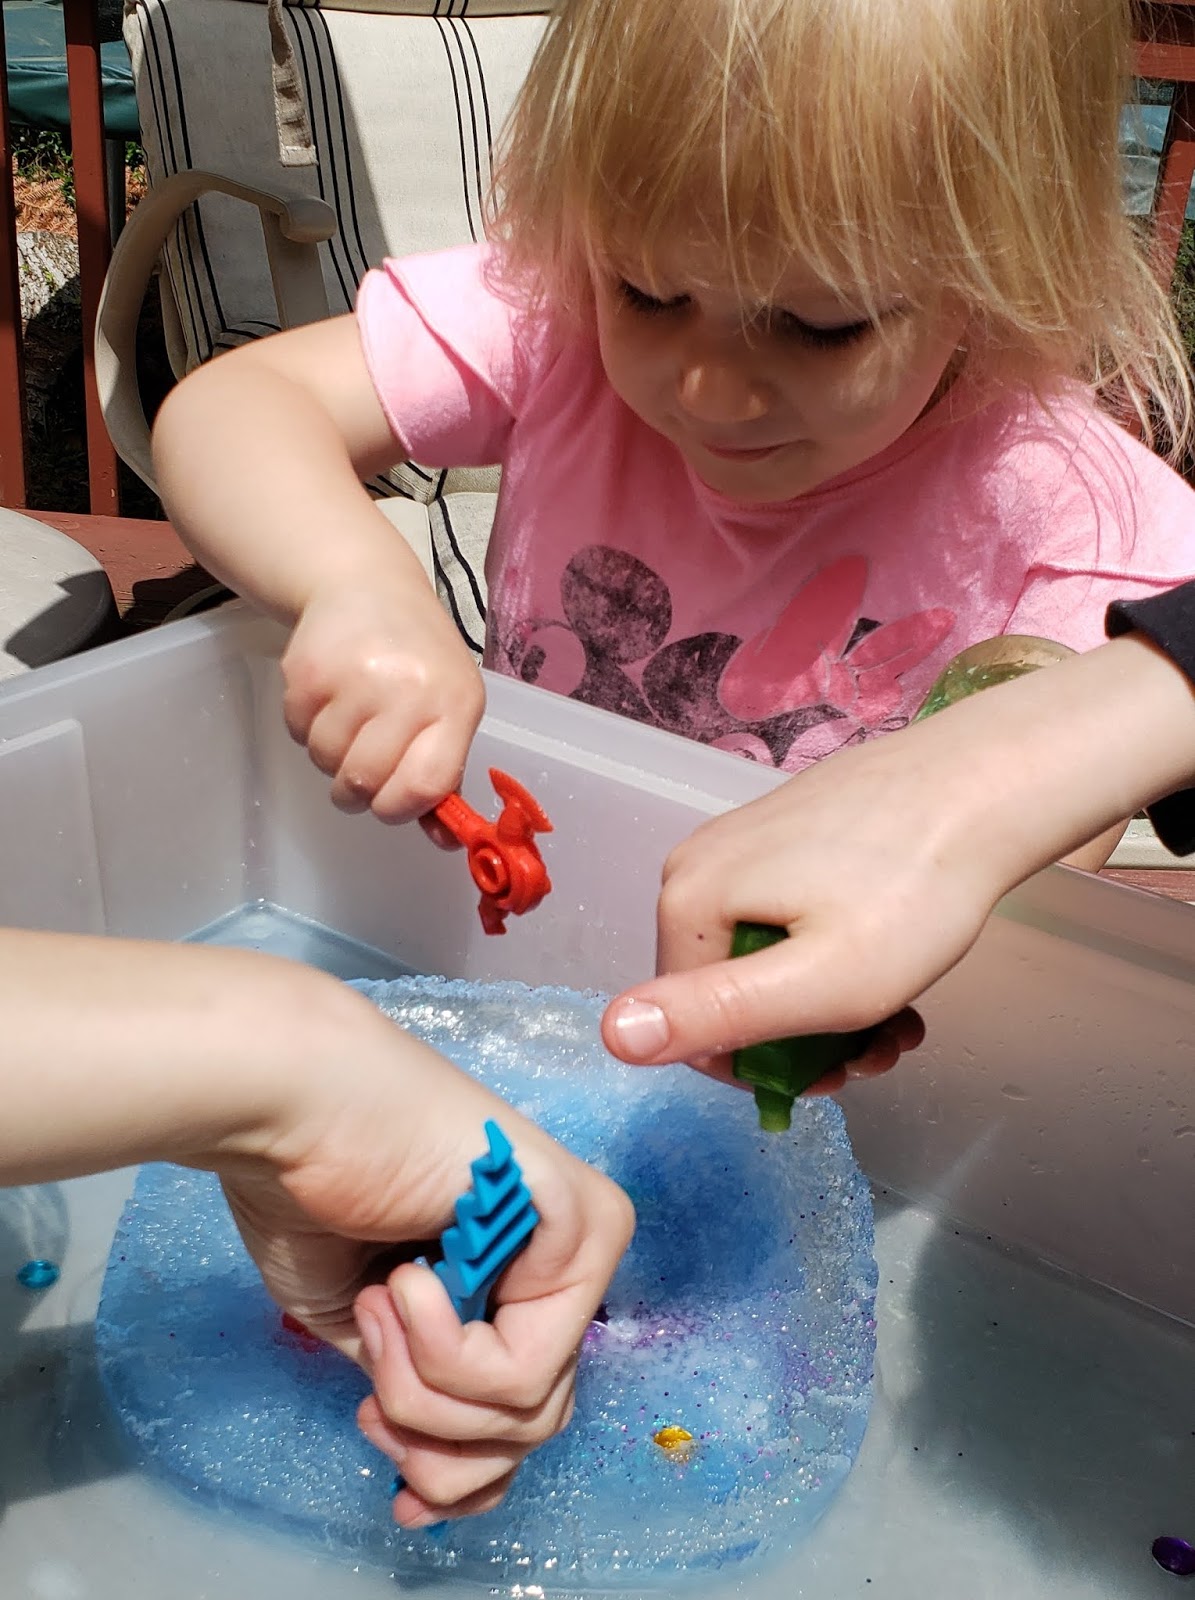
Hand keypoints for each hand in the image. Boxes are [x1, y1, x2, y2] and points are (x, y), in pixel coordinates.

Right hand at [218, 982, 633, 1526]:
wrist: (291, 1104)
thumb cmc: (313, 1192)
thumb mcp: (374, 1332)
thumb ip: (429, 1390)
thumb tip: (454, 1481)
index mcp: (523, 1277)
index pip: (530, 1419)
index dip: (462, 1475)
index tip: (400, 1485)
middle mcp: (571, 1257)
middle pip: (536, 1429)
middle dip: (435, 1436)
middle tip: (373, 1371)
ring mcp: (586, 1238)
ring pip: (529, 1412)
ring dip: (423, 1386)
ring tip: (384, 1297)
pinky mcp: (582, 1225)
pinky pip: (522, 1370)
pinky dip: (440, 1351)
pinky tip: (406, 1278)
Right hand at [281, 580, 485, 822]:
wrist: (365, 584)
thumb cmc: (417, 658)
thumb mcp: (449, 706)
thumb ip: (443, 772)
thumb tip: (442, 840)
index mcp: (455, 703)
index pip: (426, 784)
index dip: (402, 808)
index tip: (392, 804)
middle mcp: (408, 689)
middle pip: (365, 782)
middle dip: (358, 790)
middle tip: (361, 766)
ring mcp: (356, 676)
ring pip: (325, 761)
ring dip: (331, 754)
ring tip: (349, 718)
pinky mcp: (307, 669)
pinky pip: (298, 732)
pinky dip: (307, 727)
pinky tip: (328, 696)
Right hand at [600, 719, 1011, 1083]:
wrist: (986, 784)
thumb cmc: (913, 889)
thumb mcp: (820, 980)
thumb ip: (716, 1014)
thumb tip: (611, 1036)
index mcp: (686, 901)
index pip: (691, 1027)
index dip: (763, 1068)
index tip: (836, 1071)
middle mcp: (697, 863)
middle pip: (728, 990)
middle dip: (801, 1037)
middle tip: (878, 1046)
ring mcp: (742, 841)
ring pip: (766, 957)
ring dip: (829, 1005)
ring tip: (898, 1018)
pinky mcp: (787, 830)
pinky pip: (790, 916)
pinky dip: (837, 954)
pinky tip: (894, 967)